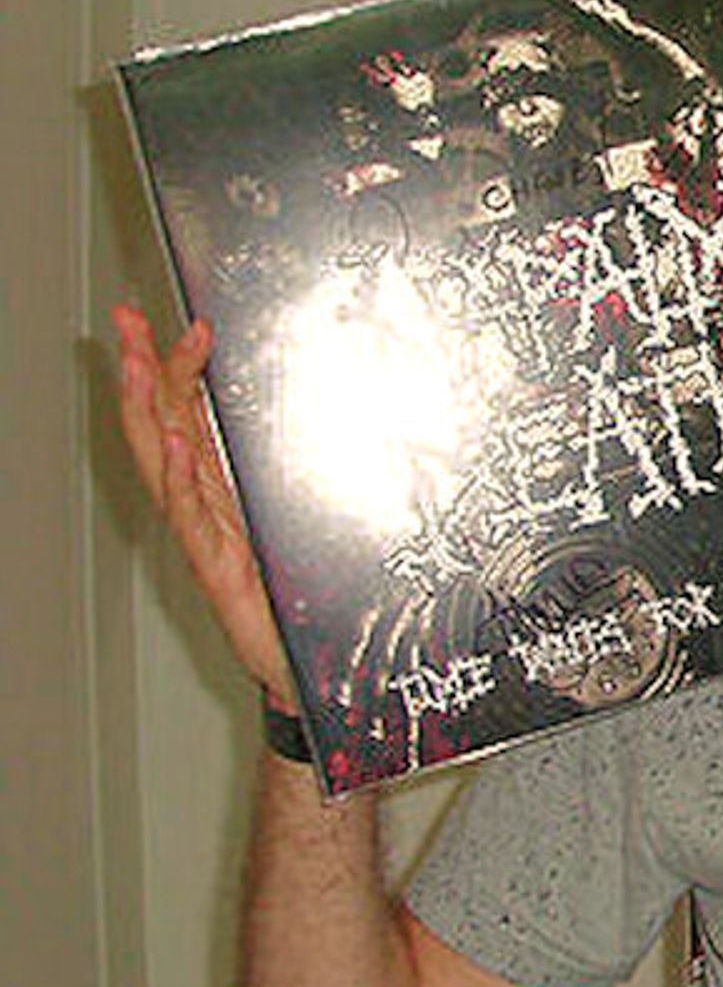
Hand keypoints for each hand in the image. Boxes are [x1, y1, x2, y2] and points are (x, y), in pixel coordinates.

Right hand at [113, 304, 299, 714]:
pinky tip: (178, 444)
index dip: (179, 368)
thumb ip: (302, 477)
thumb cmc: (304, 594)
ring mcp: (205, 538)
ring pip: (163, 466)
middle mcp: (205, 508)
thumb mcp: (305, 520)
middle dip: (143, 373)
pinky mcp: (217, 570)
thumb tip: (329, 418)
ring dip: (149, 412)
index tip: (186, 321)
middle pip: (160, 428)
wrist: (313, 665)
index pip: (187, 416)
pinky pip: (192, 519)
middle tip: (129, 323)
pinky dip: (182, 479)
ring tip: (142, 366)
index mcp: (222, 491)